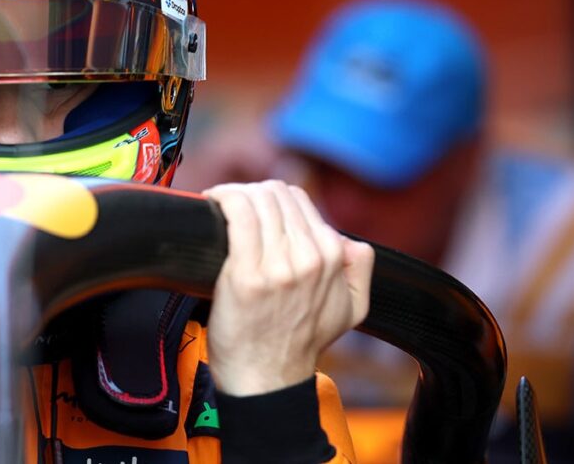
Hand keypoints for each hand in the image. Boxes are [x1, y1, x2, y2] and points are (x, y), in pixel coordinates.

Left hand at [203, 180, 373, 395]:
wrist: (267, 380)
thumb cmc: (299, 342)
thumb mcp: (353, 308)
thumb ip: (360, 267)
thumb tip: (348, 239)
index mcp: (334, 257)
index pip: (298, 199)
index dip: (271, 199)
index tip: (253, 208)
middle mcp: (309, 257)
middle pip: (275, 194)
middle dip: (251, 194)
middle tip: (233, 207)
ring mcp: (278, 266)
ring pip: (256, 198)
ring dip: (234, 195)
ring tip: (221, 206)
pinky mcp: (245, 275)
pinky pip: (237, 213)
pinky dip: (223, 199)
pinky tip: (213, 204)